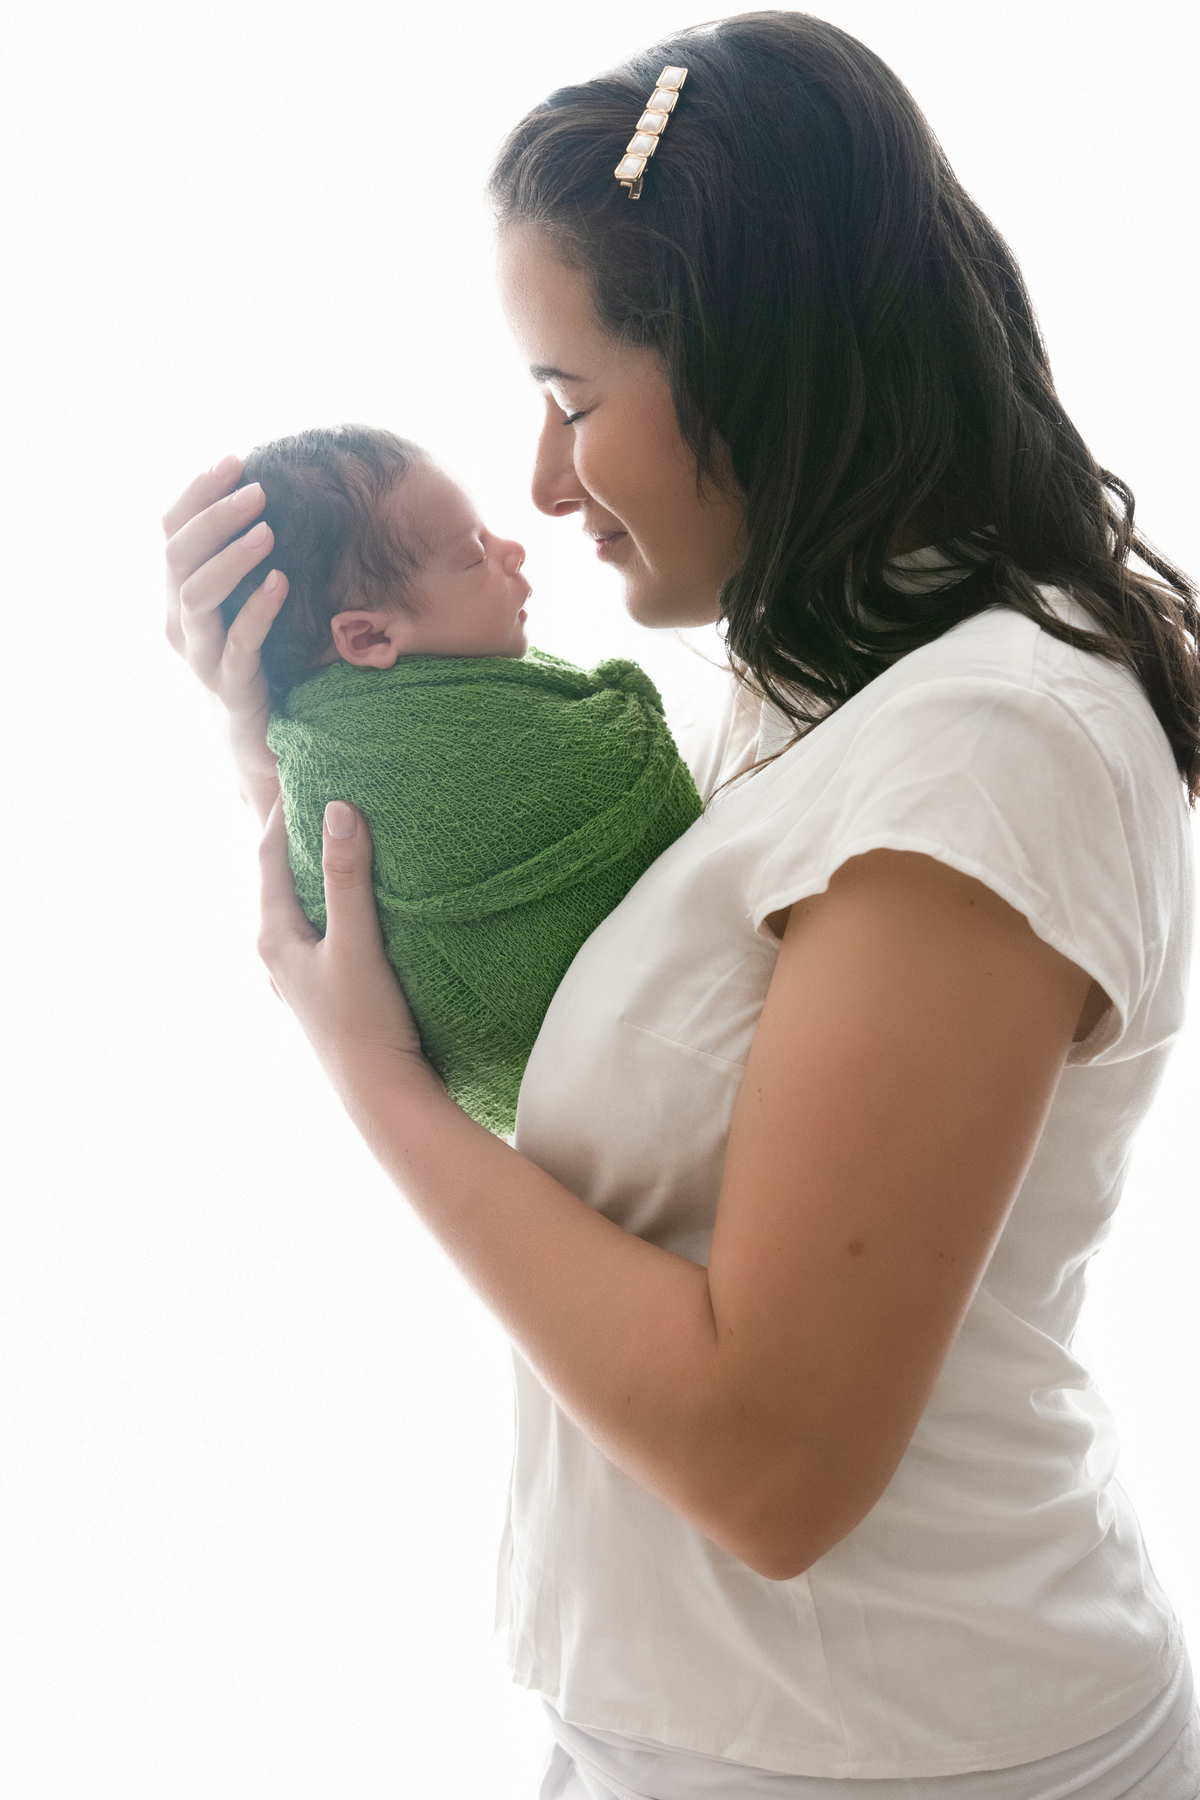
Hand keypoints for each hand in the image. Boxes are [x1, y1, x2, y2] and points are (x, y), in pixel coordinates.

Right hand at [163, 455, 288, 823]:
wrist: (261, 748)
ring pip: (196, 596)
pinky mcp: (231, 687)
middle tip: (256, 488)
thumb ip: (250, 563)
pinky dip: (257, 609)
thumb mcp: (249, 606)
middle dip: (214, 516)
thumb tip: (274, 501)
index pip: (172, 532)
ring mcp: (201, 657)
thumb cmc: (259, 667)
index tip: (233, 460)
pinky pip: (238, 643)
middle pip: (177, 557)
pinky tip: (279, 581)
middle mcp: (180, 624)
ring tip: (267, 529)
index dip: (196, 494)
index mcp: (180, 596)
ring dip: (230, 558)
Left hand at [257, 796, 438, 1103]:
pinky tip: (363, 905)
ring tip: (348, 839)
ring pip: (304, 908)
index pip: (269, 855)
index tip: (304, 770)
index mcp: (272, 938)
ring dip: (321, 873)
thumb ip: (347, 877)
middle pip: (283, 879)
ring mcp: (299, 978)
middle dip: (303, 837)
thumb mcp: (357, 943)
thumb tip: (338, 809)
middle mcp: (276, 956)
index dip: (286, 811)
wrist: (382, 1097)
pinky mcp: (326, 993)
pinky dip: (336, 906)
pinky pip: (323, 932)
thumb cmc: (365, 1023)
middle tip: (329, 794)